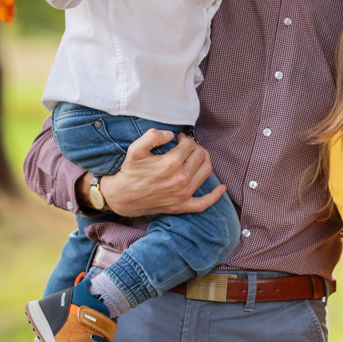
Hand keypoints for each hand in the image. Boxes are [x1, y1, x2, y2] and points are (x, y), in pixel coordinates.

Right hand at [92, 130, 225, 216]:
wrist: (122, 197)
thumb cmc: (129, 172)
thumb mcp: (136, 149)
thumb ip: (153, 136)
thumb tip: (171, 135)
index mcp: (172, 163)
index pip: (190, 145)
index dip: (185, 138)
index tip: (178, 139)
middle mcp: (181, 179)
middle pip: (201, 156)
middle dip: (195, 147)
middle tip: (186, 147)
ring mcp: (183, 194)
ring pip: (206, 172)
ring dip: (204, 161)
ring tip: (195, 157)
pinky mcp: (182, 206)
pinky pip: (204, 203)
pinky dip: (215, 195)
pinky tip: (221, 188)